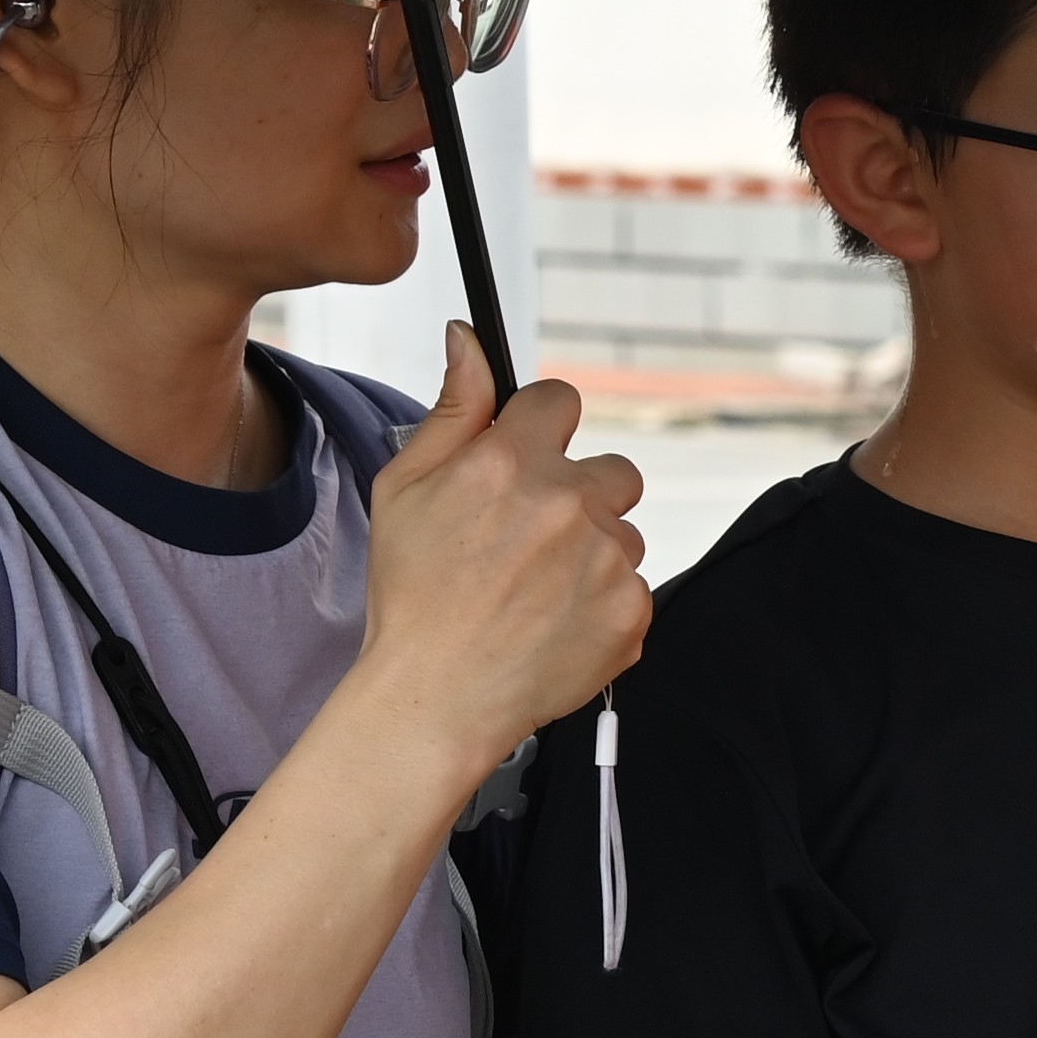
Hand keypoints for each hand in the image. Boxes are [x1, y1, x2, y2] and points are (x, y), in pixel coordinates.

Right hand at [355, 324, 652, 761]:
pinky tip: (554, 624)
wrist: (434, 697)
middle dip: (578, 495)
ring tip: (535, 592)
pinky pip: (632, 587)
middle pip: (609, 470)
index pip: (560, 401)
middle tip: (528, 543)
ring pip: (622, 533)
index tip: (527, 457)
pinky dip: (602, 604)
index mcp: (510, 463)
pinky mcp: (631, 611)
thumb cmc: (411, 596)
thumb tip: (467, 340)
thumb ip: (452, 409)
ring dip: (591, 553)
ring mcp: (606, 559)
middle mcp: (568, 503)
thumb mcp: (404, 489)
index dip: (541, 428)